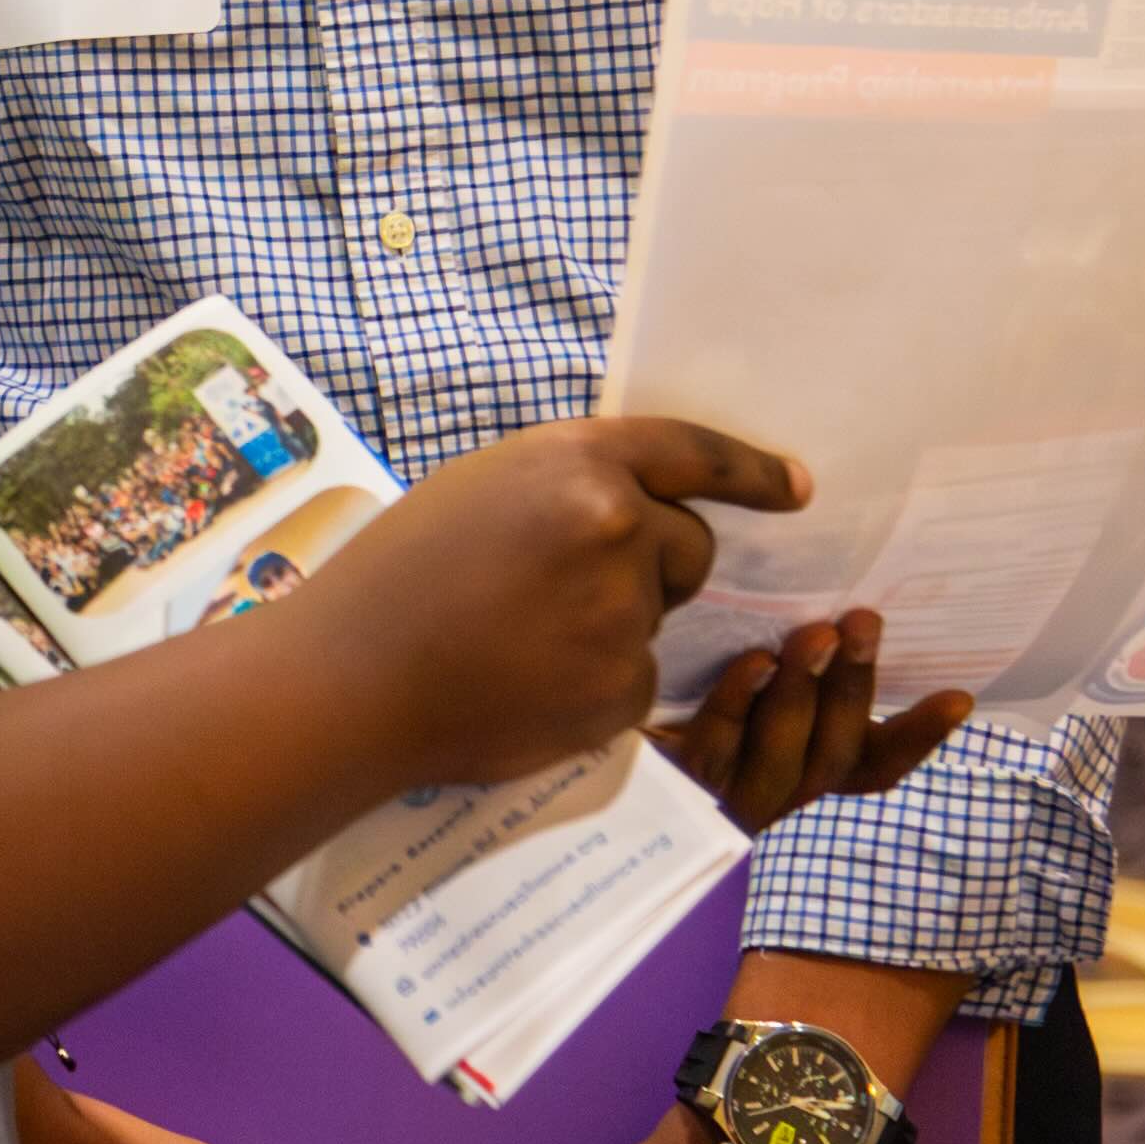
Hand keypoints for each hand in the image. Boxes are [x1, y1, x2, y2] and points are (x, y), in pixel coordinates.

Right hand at [296, 416, 806, 787]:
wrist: (349, 683)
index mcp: (576, 461)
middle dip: (656, 568)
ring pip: (657, 619)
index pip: (691, 453)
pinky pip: (637, 682)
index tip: (795, 487)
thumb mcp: (483, 488)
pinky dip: (597, 687)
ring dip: (614, 628)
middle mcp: (615, 527)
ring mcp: (623, 614)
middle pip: (691, 547)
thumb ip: (568, 488)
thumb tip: (638, 510)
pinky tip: (526, 685)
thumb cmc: (396, 576)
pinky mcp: (620, 690)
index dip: (751, 471)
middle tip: (569, 590)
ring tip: (522, 641)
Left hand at [653, 612, 967, 831]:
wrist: (580, 706)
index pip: (876, 765)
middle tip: (862, 623)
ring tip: (816, 634)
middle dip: (854, 687)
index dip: (920, 736)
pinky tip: (753, 661)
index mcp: (807, 767)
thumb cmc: (682, 670)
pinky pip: (717, 746)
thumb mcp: (750, 659)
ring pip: (785, 756)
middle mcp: (776, 790)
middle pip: (835, 754)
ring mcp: (726, 793)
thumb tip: (839, 590)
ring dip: (807, 692)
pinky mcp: (672, 781)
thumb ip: (798, 649)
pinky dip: (741, 701)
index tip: (959, 696)